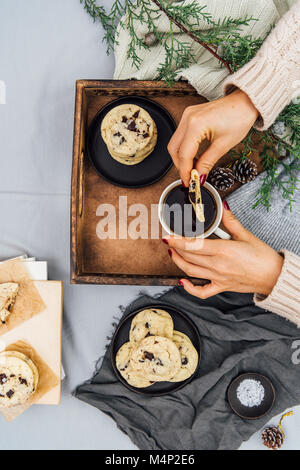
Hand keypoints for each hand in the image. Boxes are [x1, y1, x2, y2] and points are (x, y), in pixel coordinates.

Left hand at [163, 203, 282, 298]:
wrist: (274, 276)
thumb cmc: (262, 257)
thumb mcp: (246, 235)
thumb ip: (230, 221)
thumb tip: (222, 208)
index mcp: (222, 251)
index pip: (193, 245)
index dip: (177, 241)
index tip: (167, 236)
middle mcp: (217, 265)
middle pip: (188, 257)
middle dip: (175, 248)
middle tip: (170, 240)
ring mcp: (217, 278)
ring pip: (190, 271)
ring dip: (178, 262)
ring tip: (173, 253)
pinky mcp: (221, 287)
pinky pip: (201, 292)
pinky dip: (189, 289)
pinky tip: (182, 282)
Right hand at [168, 89, 258, 186]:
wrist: (245, 102)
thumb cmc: (239, 118)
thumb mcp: (223, 145)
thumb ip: (207, 163)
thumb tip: (199, 176)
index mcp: (196, 124)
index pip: (184, 154)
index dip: (185, 171)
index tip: (189, 183)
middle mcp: (188, 118)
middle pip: (174, 149)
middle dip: (180, 166)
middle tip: (190, 178)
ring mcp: (187, 116)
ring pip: (175, 143)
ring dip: (181, 158)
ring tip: (193, 169)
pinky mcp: (189, 116)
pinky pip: (180, 136)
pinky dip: (184, 149)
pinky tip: (194, 157)